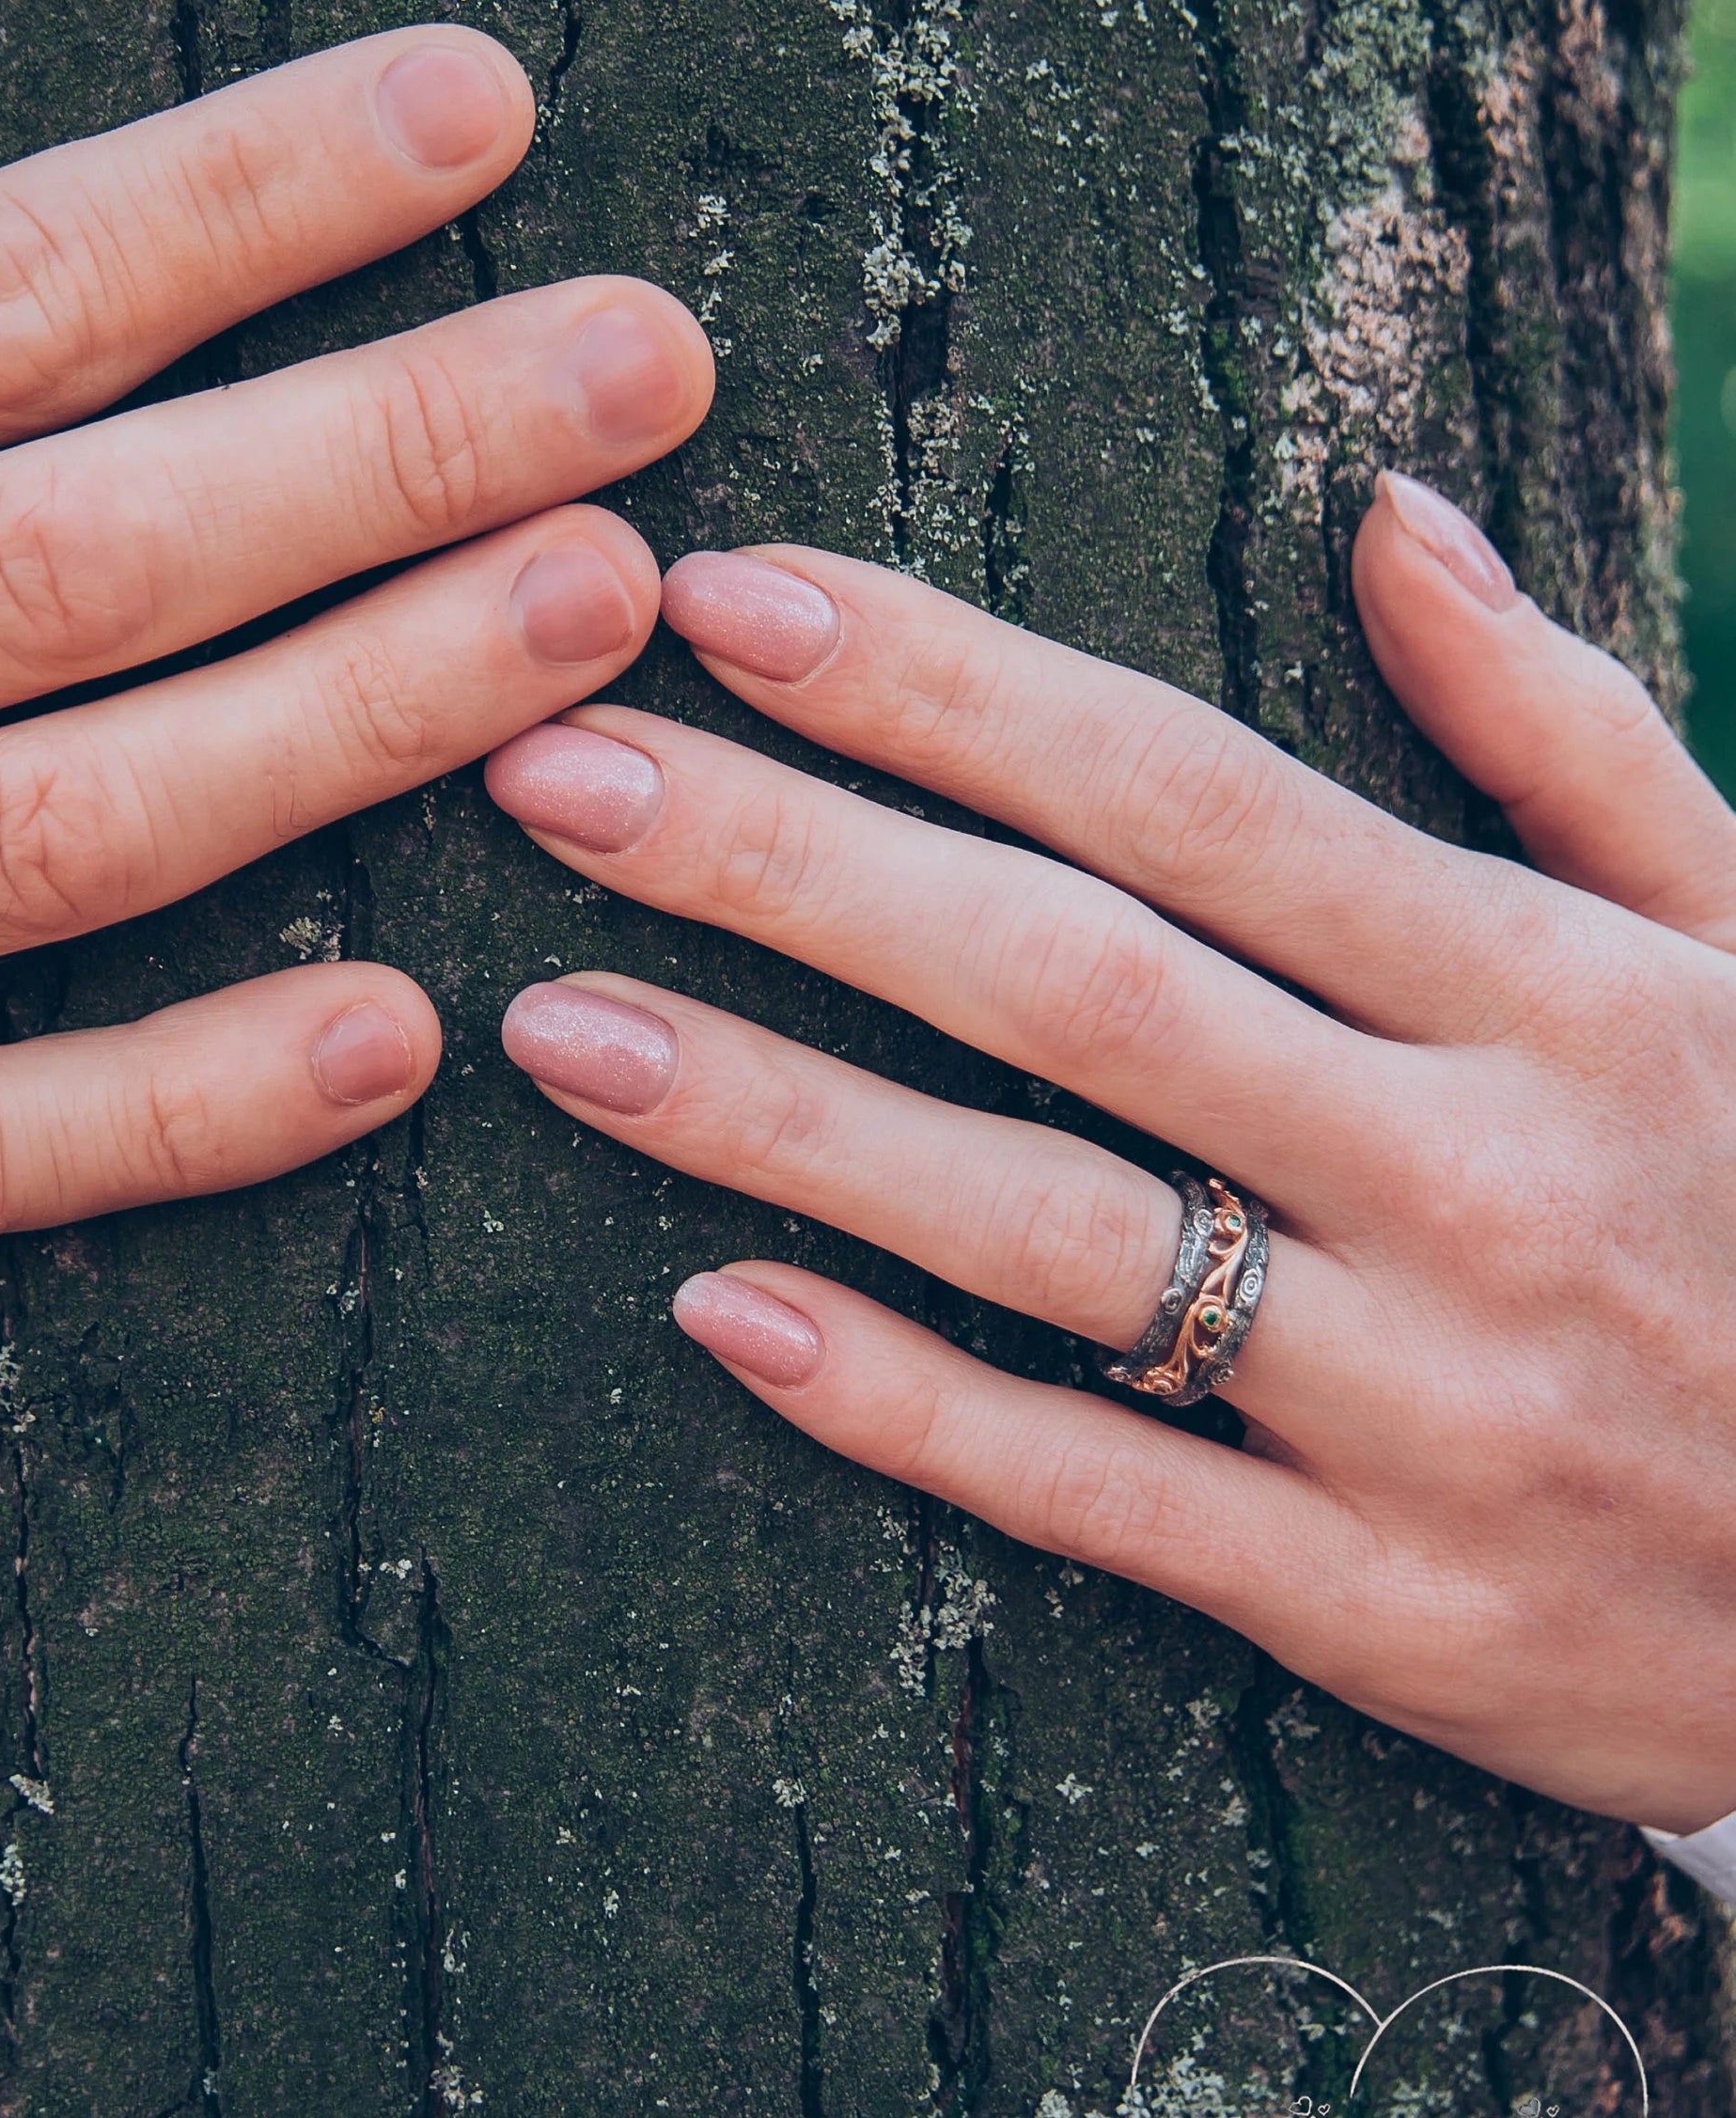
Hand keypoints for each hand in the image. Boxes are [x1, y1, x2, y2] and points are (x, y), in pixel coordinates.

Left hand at [485, 477, 1735, 1834]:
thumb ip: (1569, 731)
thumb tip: (1391, 514)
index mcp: (1554, 987)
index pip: (1186, 794)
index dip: (940, 688)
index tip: (724, 601)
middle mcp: (1471, 1171)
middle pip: (1070, 980)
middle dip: (791, 863)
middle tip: (548, 774)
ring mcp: (1426, 1401)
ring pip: (1048, 1229)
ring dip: (781, 1118)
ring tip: (555, 1026)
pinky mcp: (1389, 1603)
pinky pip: (1102, 1490)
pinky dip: (905, 1404)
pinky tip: (719, 1311)